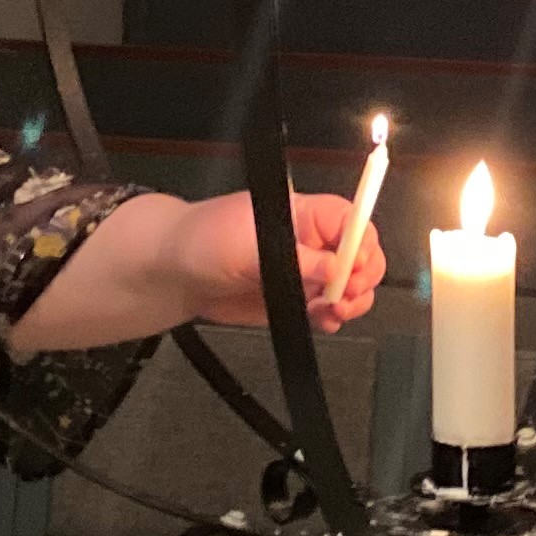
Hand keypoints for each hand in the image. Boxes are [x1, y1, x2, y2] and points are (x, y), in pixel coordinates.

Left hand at [171, 188, 387, 331]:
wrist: (174, 275)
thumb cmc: (202, 240)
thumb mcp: (247, 244)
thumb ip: (294, 258)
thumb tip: (335, 268)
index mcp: (303, 214)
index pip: (351, 220)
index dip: (361, 243)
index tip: (353, 266)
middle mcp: (311, 243)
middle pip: (360, 256)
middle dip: (361, 277)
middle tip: (343, 296)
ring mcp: (305, 274)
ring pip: (349, 287)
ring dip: (350, 302)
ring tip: (331, 312)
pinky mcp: (295, 301)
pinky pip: (328, 311)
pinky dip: (333, 319)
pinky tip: (324, 321)